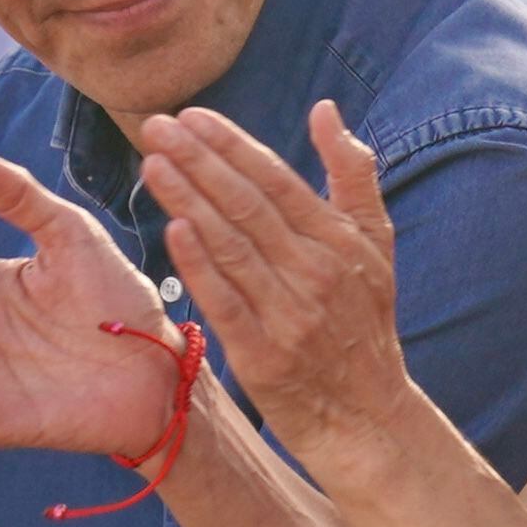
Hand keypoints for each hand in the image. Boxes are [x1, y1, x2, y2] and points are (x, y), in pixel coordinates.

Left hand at [130, 100, 421, 459]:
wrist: (367, 416)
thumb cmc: (365, 323)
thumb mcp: (374, 244)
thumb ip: (352, 174)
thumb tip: (325, 110)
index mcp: (338, 240)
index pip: (275, 179)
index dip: (231, 145)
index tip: (191, 116)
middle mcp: (315, 271)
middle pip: (247, 204)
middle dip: (198, 160)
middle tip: (156, 125)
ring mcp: (289, 313)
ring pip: (230, 245)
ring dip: (188, 199)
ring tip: (152, 163)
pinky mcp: (263, 355)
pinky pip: (224, 300)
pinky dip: (198, 263)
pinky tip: (172, 228)